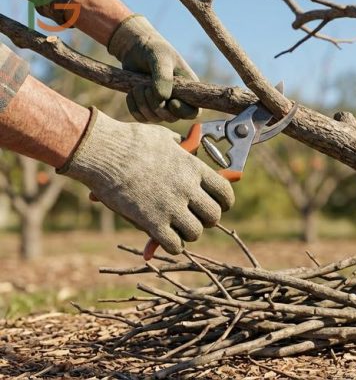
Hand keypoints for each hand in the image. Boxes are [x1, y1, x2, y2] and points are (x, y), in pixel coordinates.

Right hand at [58, 109, 234, 254]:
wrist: (101, 151)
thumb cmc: (129, 140)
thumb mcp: (163, 137)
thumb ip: (181, 146)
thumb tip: (189, 146)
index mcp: (194, 168)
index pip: (225, 193)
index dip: (224, 202)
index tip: (217, 205)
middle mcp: (188, 188)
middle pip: (214, 217)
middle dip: (205, 219)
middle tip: (192, 217)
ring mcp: (171, 206)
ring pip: (195, 233)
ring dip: (187, 233)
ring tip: (176, 228)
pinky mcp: (152, 222)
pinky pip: (174, 246)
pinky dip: (171, 246)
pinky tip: (163, 239)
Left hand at [108, 15, 199, 122]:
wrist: (135, 48)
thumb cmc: (153, 49)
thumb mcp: (160, 58)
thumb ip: (163, 77)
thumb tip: (163, 99)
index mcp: (188, 90)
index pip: (193, 112)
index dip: (182, 112)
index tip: (171, 101)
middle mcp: (178, 100)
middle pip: (170, 118)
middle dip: (155, 105)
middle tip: (145, 86)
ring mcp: (161, 105)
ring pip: (154, 119)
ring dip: (142, 104)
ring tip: (138, 86)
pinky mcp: (146, 107)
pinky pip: (141, 118)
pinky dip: (134, 107)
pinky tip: (132, 91)